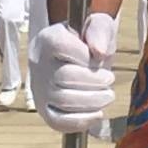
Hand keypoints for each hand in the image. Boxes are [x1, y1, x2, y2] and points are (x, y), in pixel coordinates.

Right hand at [34, 15, 118, 132]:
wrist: (78, 56)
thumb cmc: (89, 40)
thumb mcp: (98, 25)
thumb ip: (99, 30)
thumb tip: (100, 51)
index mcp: (48, 38)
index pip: (63, 47)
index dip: (87, 56)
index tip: (101, 57)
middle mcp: (38, 64)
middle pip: (64, 77)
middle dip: (94, 81)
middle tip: (109, 80)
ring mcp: (39, 89)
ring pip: (62, 101)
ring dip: (92, 101)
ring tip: (107, 96)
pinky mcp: (44, 109)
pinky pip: (57, 122)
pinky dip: (81, 121)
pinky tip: (97, 113)